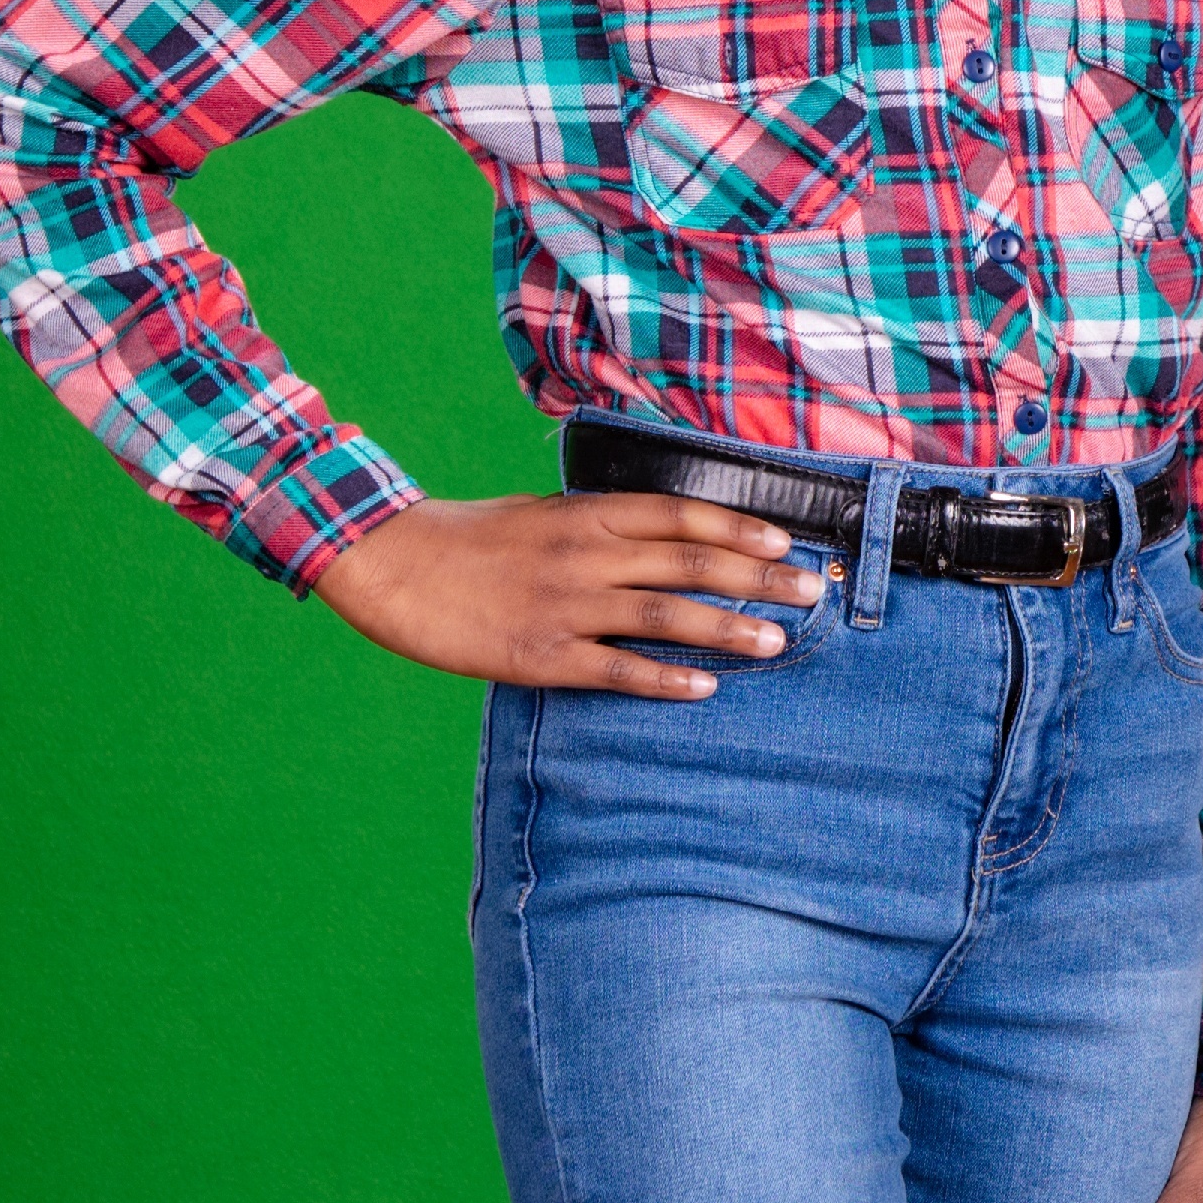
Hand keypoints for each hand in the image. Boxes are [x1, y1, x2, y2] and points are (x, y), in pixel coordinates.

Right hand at [311, 491, 824, 692]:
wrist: (391, 563)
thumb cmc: (469, 538)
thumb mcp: (540, 514)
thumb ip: (599, 525)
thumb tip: (658, 534)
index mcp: (586, 514)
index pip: (680, 514)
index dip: (738, 529)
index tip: (786, 543)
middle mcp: (585, 555)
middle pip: (689, 563)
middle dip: (758, 579)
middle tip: (811, 593)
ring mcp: (565, 605)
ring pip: (664, 616)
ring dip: (727, 629)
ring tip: (776, 643)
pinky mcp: (540, 655)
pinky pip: (615, 669)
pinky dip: (664, 679)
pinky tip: (704, 688)